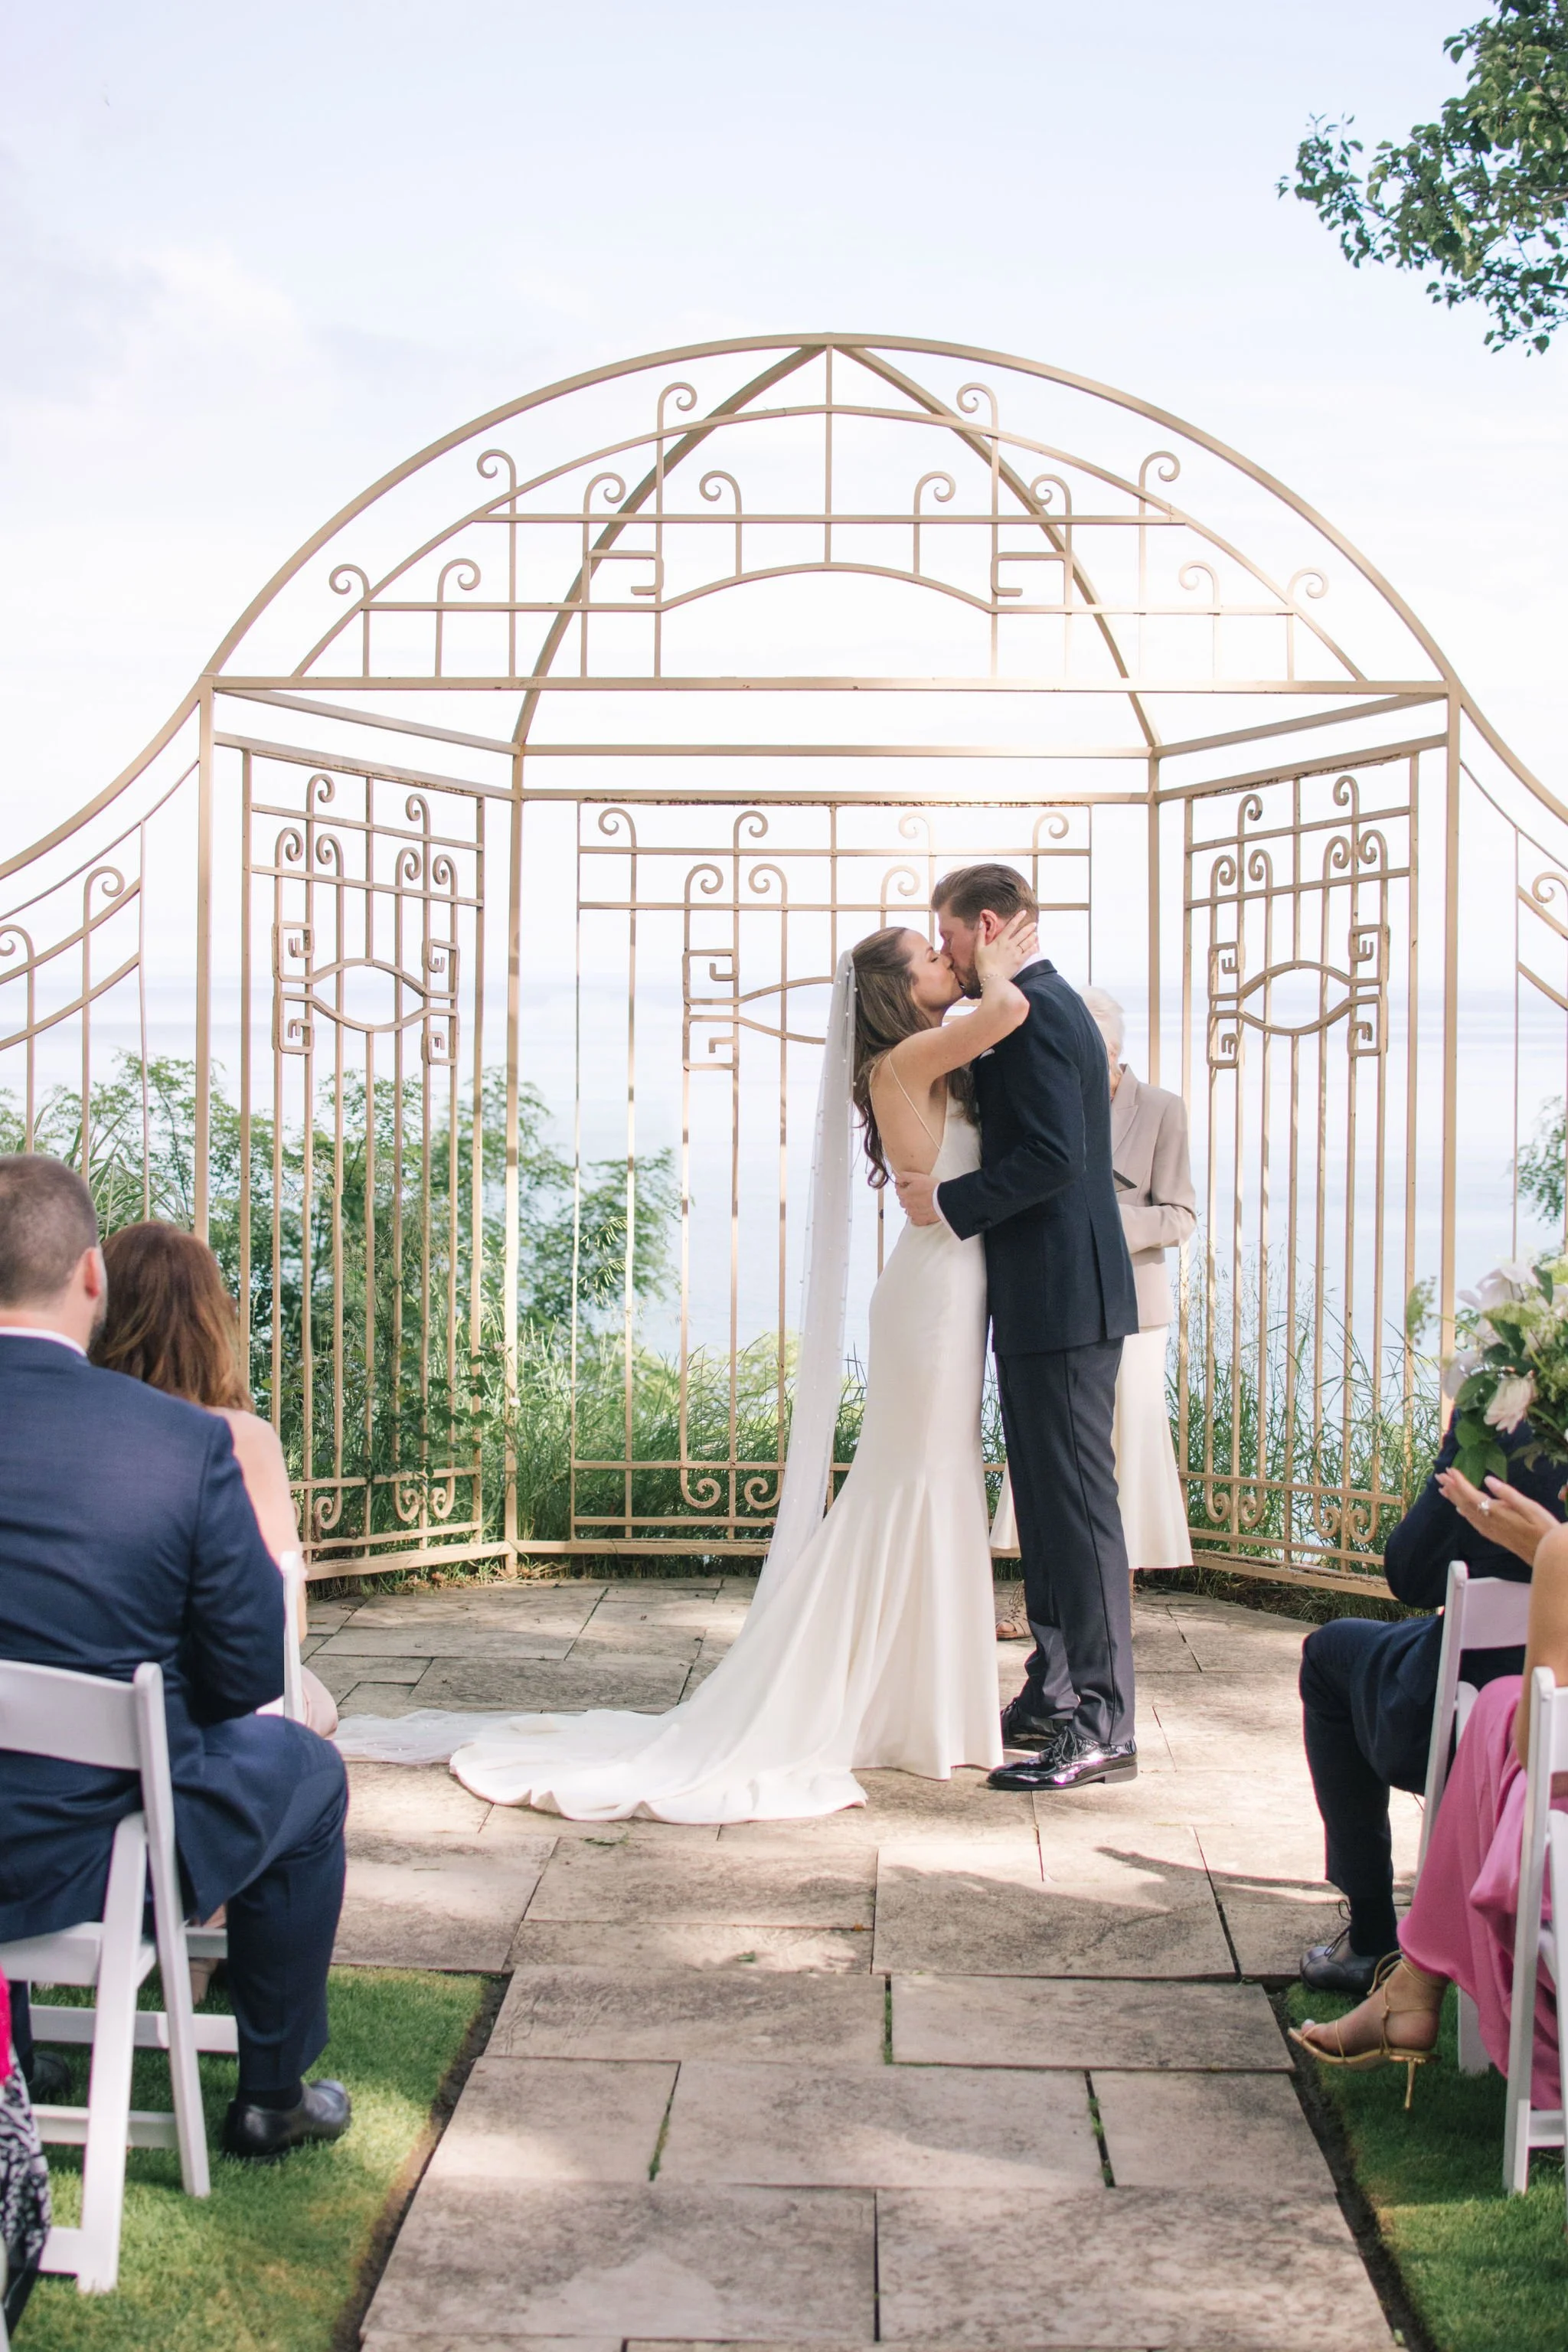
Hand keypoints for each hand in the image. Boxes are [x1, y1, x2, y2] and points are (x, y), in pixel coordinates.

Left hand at [894, 1169, 941, 1226]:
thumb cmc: (932, 1187)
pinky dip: (917, 1215)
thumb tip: (897, 1179)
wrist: (944, 1199)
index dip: (904, 1186)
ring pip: (908, 1210)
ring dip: (912, 1206)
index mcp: (905, 1194)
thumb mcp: (916, 1176)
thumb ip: (904, 1177)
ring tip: (922, 1201)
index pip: (898, 1190)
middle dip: (908, 1196)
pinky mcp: (920, 1220)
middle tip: (918, 1193)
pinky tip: (923, 1210)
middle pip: (903, 1200)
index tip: (910, 1185)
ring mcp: (913, 1214)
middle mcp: (907, 1205)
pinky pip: (914, 1219)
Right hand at [972, 908, 1038, 984]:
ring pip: (1027, 942)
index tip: (1024, 912)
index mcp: (1000, 940)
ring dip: (1032, 936)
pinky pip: (1029, 952)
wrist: (991, 977)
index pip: (1011, 926)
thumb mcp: (978, 948)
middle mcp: (1010, 945)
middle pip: (1022, 933)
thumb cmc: (983, 963)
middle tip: (1034, 923)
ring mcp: (1016, 953)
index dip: (1018, 918)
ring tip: (1035, 933)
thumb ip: (981, 935)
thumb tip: (981, 923)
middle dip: (1029, 927)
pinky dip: (1033, 948)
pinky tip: (1036, 945)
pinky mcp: (1019, 961)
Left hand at [1434, 1466, 1560, 1566]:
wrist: (1547, 1556)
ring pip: (1466, 1512)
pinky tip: (1460, 1510)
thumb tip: (1488, 1480)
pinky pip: (1472, 1521)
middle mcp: (1488, 1522)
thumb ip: (1507, 1494)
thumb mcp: (1530, 1507)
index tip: (1449, 1470)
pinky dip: (1464, 1512)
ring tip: (1444, 1489)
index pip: (1471, 1494)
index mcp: (1496, 1512)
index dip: (1459, 1482)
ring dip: (1454, 1499)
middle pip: (1464, 1503)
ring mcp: (1490, 1530)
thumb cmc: (1543, 1529)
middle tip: (1439, 1475)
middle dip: (1451, 1488)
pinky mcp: (1494, 1536)